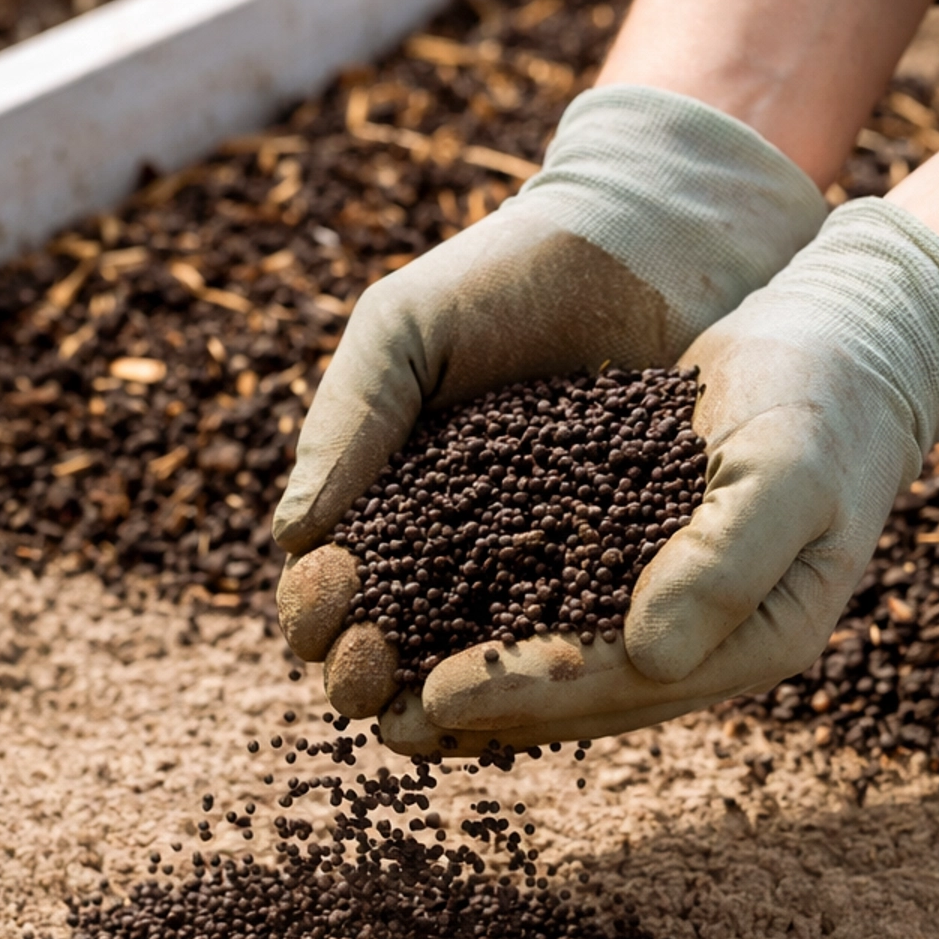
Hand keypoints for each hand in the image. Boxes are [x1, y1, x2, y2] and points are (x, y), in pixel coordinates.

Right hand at [273, 84, 824, 740]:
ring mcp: (541, 581)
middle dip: (366, 672)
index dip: (315, 612)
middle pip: (393, 658)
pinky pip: (581, 644)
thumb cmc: (507, 275)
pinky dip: (557, 670)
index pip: (330, 597)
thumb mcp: (406, 330)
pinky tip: (550, 673)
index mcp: (386, 514)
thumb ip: (349, 419)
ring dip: (455, 696)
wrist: (648, 241)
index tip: (331, 587)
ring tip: (451, 689)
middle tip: (371, 658)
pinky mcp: (628, 582)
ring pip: (482, 673)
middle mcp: (458, 565)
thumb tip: (290, 534)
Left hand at [419, 200, 938, 746]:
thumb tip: (649, 651)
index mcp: (751, 642)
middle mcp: (699, 642)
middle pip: (572, 693)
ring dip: (461, 670)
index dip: (530, 693)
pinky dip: (475, 606)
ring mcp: (662, 607)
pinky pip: (542, 599)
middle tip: (377, 713)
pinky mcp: (626, 560)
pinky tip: (404, 601)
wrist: (843, 349)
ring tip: (372, 680)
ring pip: (547, 656)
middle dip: (475, 705)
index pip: (624, 686)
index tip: (442, 695)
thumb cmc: (827, 402)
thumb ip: (727, 561)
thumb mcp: (788, 469)